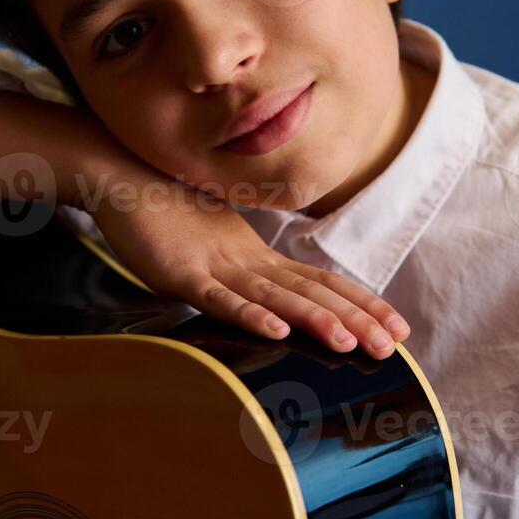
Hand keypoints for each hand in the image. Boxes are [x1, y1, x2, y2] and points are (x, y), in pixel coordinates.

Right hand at [85, 179, 410, 359]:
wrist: (122, 174)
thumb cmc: (166, 210)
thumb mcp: (214, 247)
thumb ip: (243, 272)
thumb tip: (272, 298)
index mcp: (259, 257)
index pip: (321, 282)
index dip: (360, 304)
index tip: (397, 326)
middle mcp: (249, 262)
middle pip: (311, 293)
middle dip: (354, 319)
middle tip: (391, 344)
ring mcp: (217, 267)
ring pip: (275, 297)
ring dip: (314, 319)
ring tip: (349, 342)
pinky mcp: (182, 274)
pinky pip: (220, 299)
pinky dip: (250, 314)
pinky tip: (277, 329)